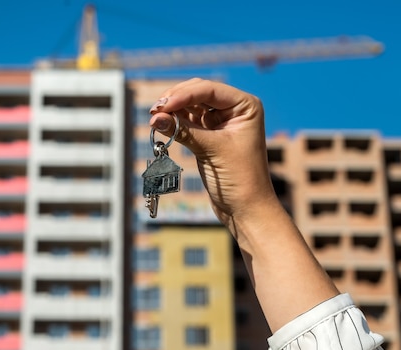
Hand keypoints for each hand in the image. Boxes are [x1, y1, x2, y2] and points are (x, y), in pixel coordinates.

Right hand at [149, 78, 277, 227]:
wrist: (246, 208)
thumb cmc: (240, 179)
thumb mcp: (211, 150)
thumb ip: (182, 131)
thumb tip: (154, 118)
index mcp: (245, 106)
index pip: (209, 90)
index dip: (183, 95)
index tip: (162, 106)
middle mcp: (235, 109)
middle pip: (198, 92)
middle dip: (175, 99)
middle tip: (154, 111)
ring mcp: (221, 122)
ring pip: (190, 106)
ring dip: (172, 110)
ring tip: (154, 118)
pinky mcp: (209, 136)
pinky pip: (188, 122)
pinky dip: (175, 122)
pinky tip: (162, 125)